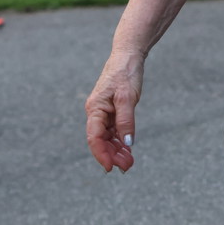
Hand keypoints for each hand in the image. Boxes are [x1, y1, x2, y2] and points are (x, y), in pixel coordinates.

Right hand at [85, 51, 144, 171]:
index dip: (101, 155)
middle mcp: (96, 113)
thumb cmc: (125, 74)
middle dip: (112, 155)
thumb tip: (127, 143)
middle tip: (127, 167)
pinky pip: (113, 130)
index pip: (94, 138)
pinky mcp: (112, 111)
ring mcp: (104, 112)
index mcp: (95, 109)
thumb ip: (126, 121)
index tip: (110, 168)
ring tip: (129, 161)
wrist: (128, 56)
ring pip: (107, 137)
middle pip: (100, 141)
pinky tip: (128, 149)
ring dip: (117, 150)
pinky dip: (120, 140)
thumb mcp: (128, 98)